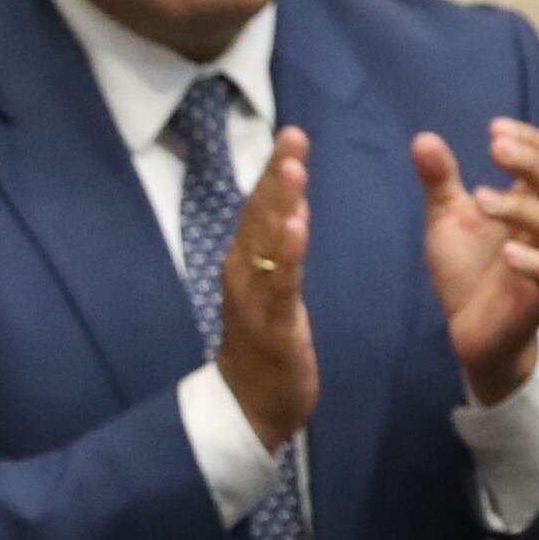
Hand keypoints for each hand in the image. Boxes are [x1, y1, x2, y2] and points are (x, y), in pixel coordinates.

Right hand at [215, 128, 315, 448]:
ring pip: (266, 243)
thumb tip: (289, 204)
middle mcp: (242, 272)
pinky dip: (288, 254)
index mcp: (244, 261)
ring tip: (294, 169)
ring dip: (279, 204)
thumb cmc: (263, 344)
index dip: (272, 169)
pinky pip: (281, 284)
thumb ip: (276, 249)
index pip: (258, 206)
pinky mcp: (273, 325)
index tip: (289, 134)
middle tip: (292, 136)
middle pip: (258, 214)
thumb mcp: (268, 289)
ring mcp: (254, 298)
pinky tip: (296, 227)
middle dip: (276, 174)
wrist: (248, 405)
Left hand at [413, 119, 538, 405]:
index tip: (494, 130)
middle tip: (496, 148)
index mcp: (530, 205)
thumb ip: (440, 182)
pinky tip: (507, 253)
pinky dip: (535, 263)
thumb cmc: (468, 271)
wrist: (470, 332)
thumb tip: (422, 138)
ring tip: (481, 198)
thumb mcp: (447, 220)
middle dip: (533, 163)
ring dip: (522, 208)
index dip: (531, 142)